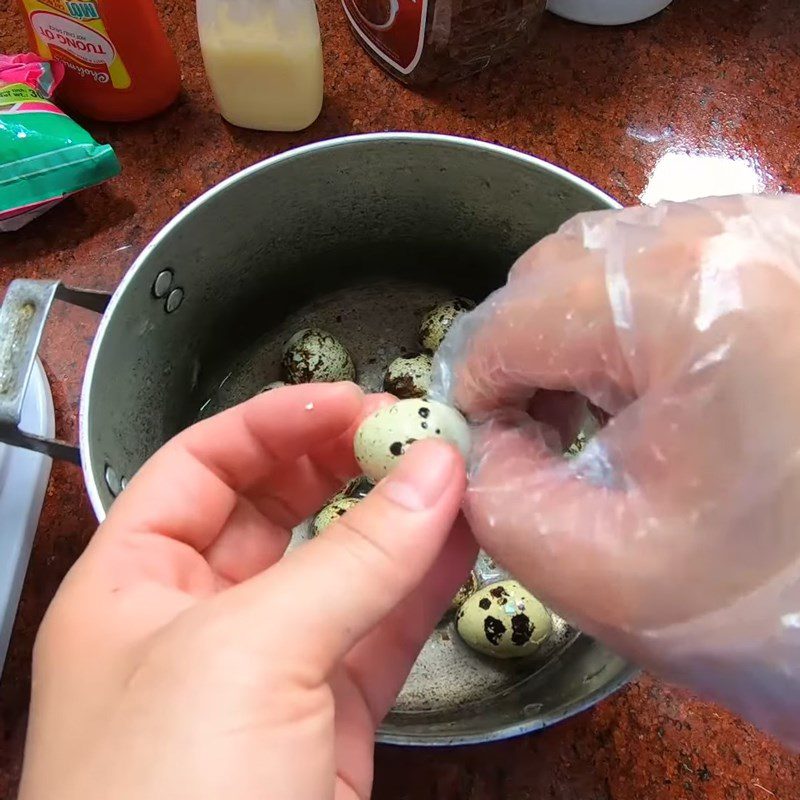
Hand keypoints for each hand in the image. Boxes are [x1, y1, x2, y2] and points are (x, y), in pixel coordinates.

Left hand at [19, 382, 474, 799]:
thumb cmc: (168, 799)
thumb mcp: (248, 656)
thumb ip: (352, 558)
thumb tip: (435, 471)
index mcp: (131, 585)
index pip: (201, 465)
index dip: (275, 421)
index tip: (354, 400)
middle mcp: (196, 617)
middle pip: (277, 507)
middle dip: (345, 462)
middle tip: (417, 430)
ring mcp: (268, 669)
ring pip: (341, 567)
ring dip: (398, 519)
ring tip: (458, 471)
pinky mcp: (329, 719)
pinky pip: (380, 629)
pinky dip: (423, 583)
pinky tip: (465, 540)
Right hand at [434, 194, 799, 745]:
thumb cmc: (771, 592)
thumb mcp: (600, 569)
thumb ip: (497, 493)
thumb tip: (483, 432)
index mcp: (678, 298)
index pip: (509, 322)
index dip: (476, 392)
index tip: (489, 450)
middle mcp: (728, 231)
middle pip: (551, 270)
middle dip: (524, 355)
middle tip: (542, 433)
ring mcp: (773, 229)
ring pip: (605, 258)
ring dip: (576, 334)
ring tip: (603, 412)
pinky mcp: (794, 248)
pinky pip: (669, 262)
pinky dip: (635, 319)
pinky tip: (661, 383)